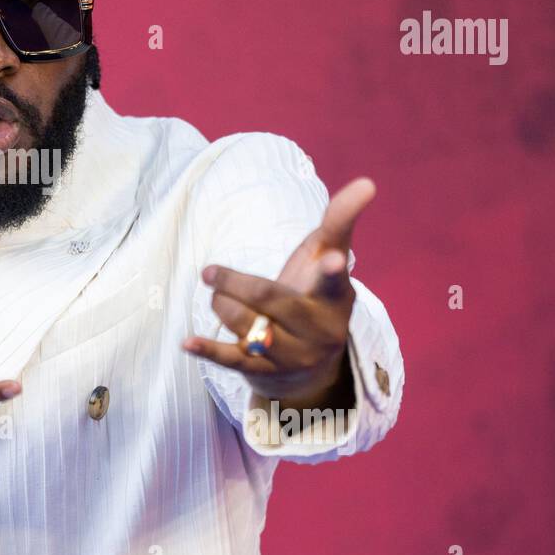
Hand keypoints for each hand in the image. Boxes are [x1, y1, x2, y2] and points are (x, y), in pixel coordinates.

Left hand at [183, 177, 375, 407]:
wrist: (314, 363)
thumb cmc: (317, 293)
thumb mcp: (327, 258)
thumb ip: (339, 221)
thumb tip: (367, 182)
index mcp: (335, 296)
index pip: (333, 279)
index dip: (331, 269)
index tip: (332, 259)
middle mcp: (318, 328)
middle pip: (273, 300)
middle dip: (238, 284)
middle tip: (209, 271)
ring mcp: (293, 353)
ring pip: (247, 325)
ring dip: (223, 305)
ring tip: (218, 295)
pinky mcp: (266, 373)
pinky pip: (233, 360)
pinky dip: (208, 350)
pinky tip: (187, 342)